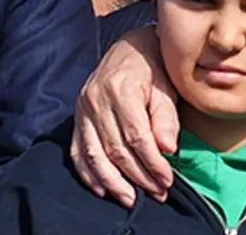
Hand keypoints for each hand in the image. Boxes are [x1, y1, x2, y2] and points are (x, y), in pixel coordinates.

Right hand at [70, 25, 178, 206]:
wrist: (132, 46)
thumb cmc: (154, 66)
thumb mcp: (166, 86)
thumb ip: (166, 117)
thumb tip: (167, 148)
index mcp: (120, 89)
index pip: (136, 137)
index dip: (152, 163)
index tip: (167, 181)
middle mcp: (96, 99)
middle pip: (116, 149)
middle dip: (138, 176)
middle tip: (157, 192)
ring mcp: (83, 108)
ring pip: (94, 153)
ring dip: (112, 181)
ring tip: (130, 198)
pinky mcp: (78, 115)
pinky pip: (79, 149)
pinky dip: (88, 172)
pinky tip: (102, 188)